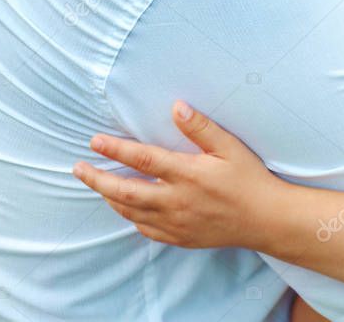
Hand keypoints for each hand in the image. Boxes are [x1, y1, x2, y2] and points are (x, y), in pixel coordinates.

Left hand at [73, 101, 285, 248]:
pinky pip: (146, 229)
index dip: (116, 149)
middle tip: (78, 168)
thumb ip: (201, 127)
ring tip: (97, 183)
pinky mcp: (180, 238)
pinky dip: (130, 217)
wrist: (265, 219)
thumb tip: (176, 106)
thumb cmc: (249, 178)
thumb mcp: (229, 147)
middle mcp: (177, 201)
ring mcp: (176, 223)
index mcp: (188, 175)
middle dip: (98, 179)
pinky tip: (126, 207)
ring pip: (131, 212)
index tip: (95, 140)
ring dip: (110, 197)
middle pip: (125, 191)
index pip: (143, 160)